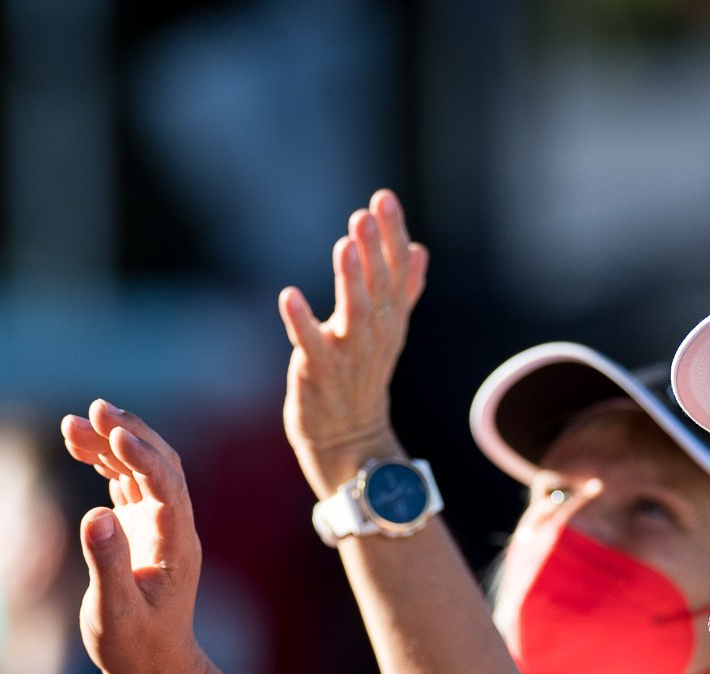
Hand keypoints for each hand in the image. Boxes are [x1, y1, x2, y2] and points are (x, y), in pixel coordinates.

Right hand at [59, 401, 211, 673]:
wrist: (154, 669)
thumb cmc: (135, 648)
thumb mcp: (114, 613)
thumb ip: (107, 563)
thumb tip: (96, 513)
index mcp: (176, 545)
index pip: (167, 486)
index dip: (143, 457)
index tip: (114, 435)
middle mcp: (173, 528)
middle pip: (160, 465)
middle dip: (129, 434)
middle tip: (95, 409)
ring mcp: (158, 525)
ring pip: (140, 469)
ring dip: (111, 443)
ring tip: (73, 423)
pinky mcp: (140, 528)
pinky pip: (125, 482)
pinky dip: (104, 461)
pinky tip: (78, 444)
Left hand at [278, 188, 429, 493]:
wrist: (349, 439)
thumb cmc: (363, 377)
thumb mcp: (389, 330)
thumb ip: (404, 288)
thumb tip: (420, 249)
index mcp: (390, 318)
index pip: (397, 270)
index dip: (392, 235)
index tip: (384, 198)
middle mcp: (375, 334)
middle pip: (379, 287)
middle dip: (373, 251)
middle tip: (365, 215)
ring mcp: (348, 355)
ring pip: (354, 315)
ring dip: (350, 281)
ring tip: (344, 245)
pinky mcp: (318, 374)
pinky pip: (311, 346)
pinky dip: (301, 322)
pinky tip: (289, 295)